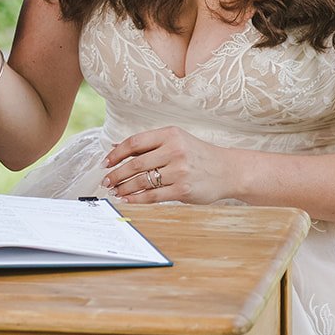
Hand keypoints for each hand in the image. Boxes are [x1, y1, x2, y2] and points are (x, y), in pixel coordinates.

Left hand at [102, 126, 240, 204]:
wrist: (228, 170)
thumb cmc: (199, 155)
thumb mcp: (177, 141)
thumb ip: (150, 144)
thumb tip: (117, 147)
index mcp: (171, 134)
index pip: (135, 142)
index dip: (117, 153)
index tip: (106, 162)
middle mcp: (174, 150)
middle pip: (136, 163)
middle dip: (116, 174)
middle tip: (106, 181)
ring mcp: (179, 170)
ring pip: (142, 181)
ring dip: (124, 188)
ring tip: (115, 191)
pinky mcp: (183, 189)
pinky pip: (153, 196)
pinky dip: (137, 199)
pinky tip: (128, 199)